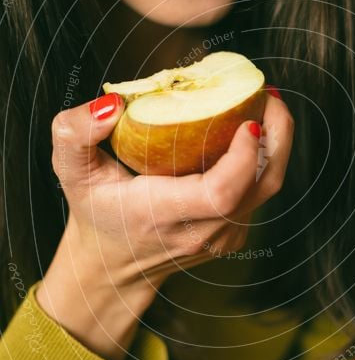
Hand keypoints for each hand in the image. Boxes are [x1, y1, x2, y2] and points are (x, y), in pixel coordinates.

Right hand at [37, 87, 293, 359]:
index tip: (248, 119)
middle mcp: (201, 232)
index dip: (244, 156)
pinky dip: (265, 157)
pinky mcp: (235, 233)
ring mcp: (223, 237)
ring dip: (276, 142)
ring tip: (266, 103)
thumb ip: (75, 131)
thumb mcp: (71, 169)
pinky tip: (252, 129)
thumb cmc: (95, 209)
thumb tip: (112, 104)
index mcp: (163, 215)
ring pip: (268, 188)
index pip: (221, 193)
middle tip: (270, 95)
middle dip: (278, 136)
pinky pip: (261, 192)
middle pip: (262, 186)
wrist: (113, 264)